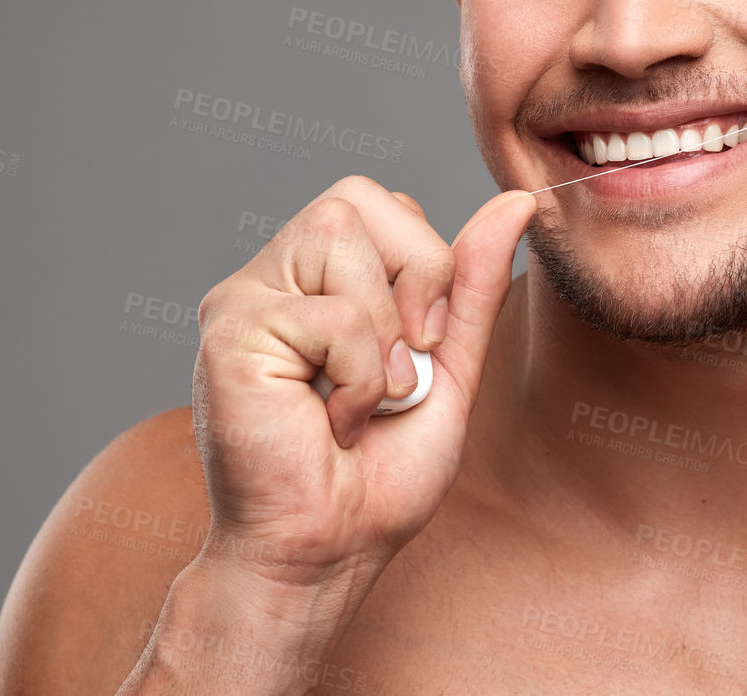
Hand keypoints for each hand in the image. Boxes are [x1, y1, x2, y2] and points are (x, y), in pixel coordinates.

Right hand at [192, 177, 533, 584]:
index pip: (386, 202)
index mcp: (316, 277)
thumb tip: (517, 201)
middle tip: (402, 365)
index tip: (422, 347)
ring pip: (340, 234)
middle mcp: (272, 275)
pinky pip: (332, 313)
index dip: (427, 264)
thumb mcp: (450, 362)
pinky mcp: (229, 331)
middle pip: (359, 196)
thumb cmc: (380, 473)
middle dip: (412, 275)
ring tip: (360, 398)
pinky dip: (358, 377)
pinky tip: (327, 423)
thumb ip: (475, 282)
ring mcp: (242, 298)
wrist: (330, 551)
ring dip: (383, 333)